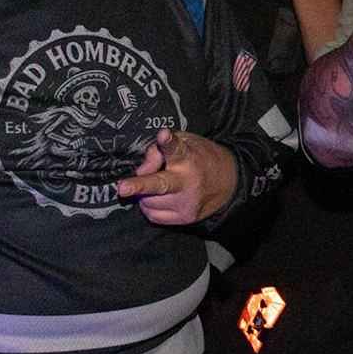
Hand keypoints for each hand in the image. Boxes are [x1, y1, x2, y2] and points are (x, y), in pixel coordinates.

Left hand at [118, 128, 238, 225]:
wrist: (229, 183)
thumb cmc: (200, 158)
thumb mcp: (185, 142)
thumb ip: (158, 150)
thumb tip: (141, 171)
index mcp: (187, 157)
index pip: (176, 148)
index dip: (167, 141)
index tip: (163, 135)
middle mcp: (187, 182)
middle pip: (159, 184)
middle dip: (140, 186)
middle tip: (123, 188)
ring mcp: (186, 203)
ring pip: (149, 202)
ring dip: (144, 195)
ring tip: (155, 186)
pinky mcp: (185, 218)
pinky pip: (153, 216)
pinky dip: (149, 207)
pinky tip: (159, 198)